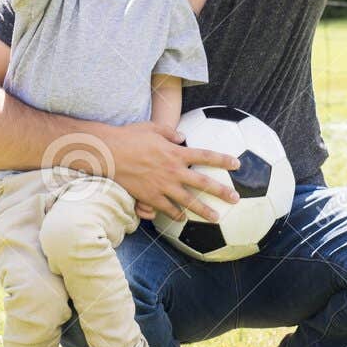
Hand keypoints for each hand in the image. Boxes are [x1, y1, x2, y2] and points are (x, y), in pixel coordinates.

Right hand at [105, 121, 240, 223]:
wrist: (109, 154)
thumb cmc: (129, 137)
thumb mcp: (151, 128)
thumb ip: (169, 132)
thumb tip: (182, 136)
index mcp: (176, 152)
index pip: (205, 155)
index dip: (222, 160)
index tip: (237, 164)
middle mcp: (173, 170)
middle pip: (203, 183)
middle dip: (221, 191)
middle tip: (235, 199)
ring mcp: (162, 186)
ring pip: (188, 202)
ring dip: (203, 211)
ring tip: (216, 218)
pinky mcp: (150, 197)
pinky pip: (167, 209)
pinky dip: (176, 214)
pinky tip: (183, 219)